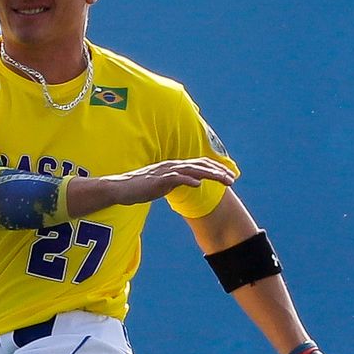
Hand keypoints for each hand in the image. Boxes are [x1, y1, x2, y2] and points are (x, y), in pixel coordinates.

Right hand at [97, 160, 235, 207]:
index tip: (229, 177)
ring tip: (223, 181)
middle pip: (200, 165)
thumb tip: (193, 182)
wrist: (121, 189)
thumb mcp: (164, 184)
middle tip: (232, 180)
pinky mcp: (158, 180)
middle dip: (218, 172)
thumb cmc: (141, 188)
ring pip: (191, 170)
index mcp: (175, 166)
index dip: (216, 169)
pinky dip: (187, 180)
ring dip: (209, 175)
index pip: (200, 164)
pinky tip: (198, 184)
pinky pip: (175, 179)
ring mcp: (165, 172)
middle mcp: (172, 166)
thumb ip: (178, 181)